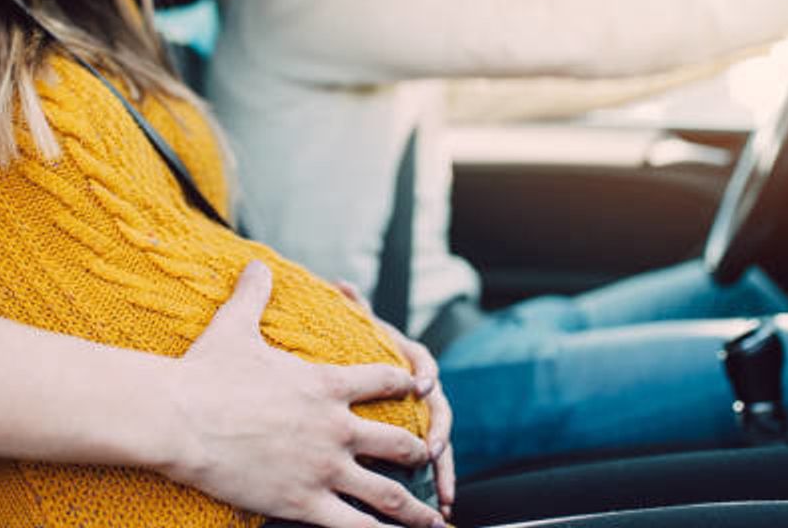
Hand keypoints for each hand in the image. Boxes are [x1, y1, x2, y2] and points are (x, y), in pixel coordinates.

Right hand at [167, 262, 446, 527]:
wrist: (179, 418)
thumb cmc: (206, 372)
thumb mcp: (235, 326)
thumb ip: (254, 294)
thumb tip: (256, 263)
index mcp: (326, 385)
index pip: (384, 380)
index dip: (406, 384)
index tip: (422, 388)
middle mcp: (335, 427)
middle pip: (397, 441)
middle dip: (416, 450)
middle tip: (427, 457)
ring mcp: (323, 468)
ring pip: (386, 491)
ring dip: (413, 507)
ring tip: (433, 518)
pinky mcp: (303, 501)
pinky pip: (353, 526)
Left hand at [335, 281, 454, 519]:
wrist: (360, 374)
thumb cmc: (356, 349)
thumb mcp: (356, 328)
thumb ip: (354, 308)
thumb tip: (343, 283)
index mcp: (406, 360)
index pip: (422, 361)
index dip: (423, 372)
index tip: (419, 385)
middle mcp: (419, 389)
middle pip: (438, 409)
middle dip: (438, 430)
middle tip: (432, 449)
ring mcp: (420, 416)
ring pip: (439, 441)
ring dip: (444, 467)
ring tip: (442, 493)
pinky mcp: (416, 439)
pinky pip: (430, 462)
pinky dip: (436, 482)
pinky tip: (439, 503)